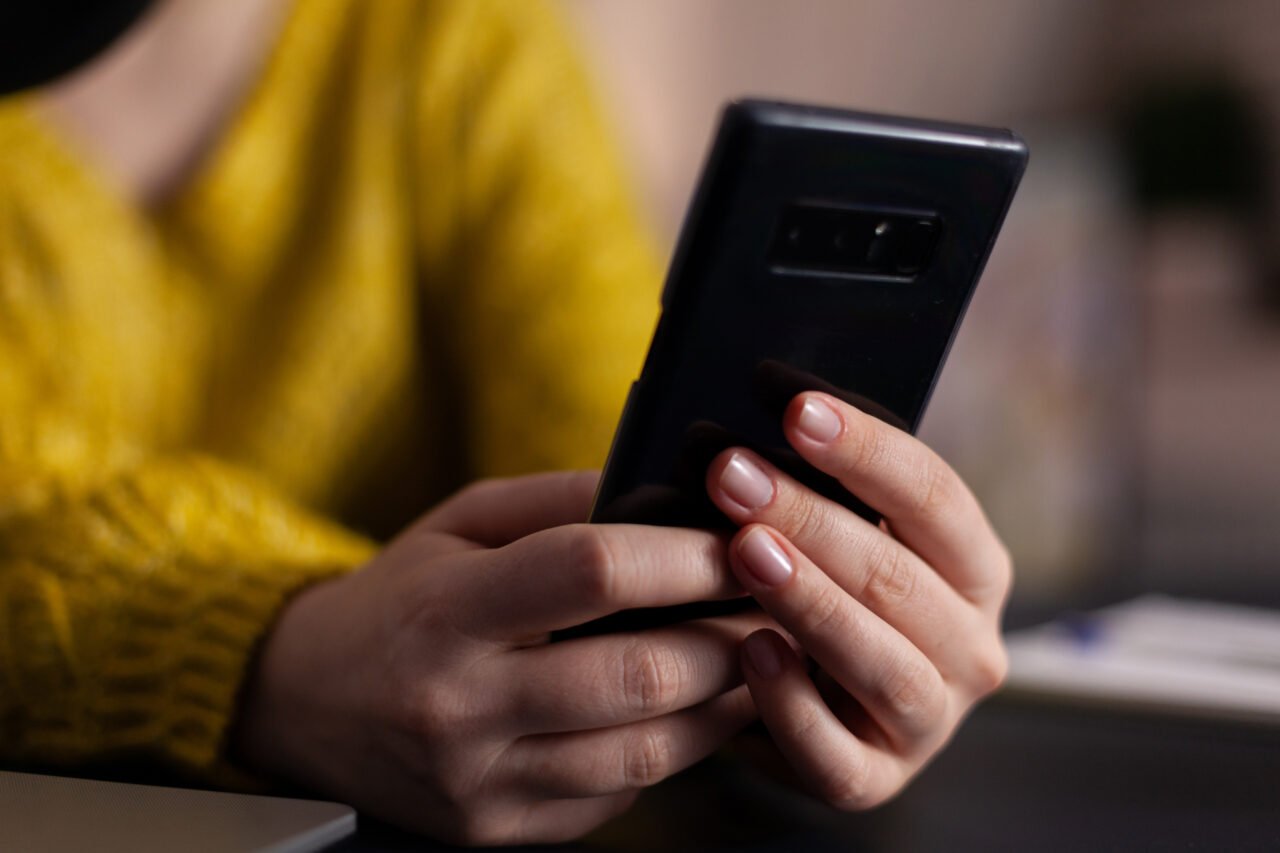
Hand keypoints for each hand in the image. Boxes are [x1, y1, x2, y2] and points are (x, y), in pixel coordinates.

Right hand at [234, 471, 768, 844]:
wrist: (307, 702)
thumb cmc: (400, 598)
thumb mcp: (459, 523)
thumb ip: (560, 500)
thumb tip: (667, 491)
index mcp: (447, 609)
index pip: (590, 572)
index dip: (684, 556)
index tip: (740, 541)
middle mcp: (459, 705)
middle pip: (638, 676)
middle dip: (728, 638)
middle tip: (773, 606)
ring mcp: (479, 780)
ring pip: (646, 751)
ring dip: (723, 703)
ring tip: (755, 658)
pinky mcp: (497, 829)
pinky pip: (617, 794)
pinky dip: (670, 750)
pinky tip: (690, 710)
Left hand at [705, 392, 1011, 808]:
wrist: (807, 699)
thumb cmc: (823, 588)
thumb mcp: (839, 531)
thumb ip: (821, 482)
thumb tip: (766, 404)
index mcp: (975, 569)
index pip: (935, 498)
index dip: (865, 449)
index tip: (794, 409)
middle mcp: (971, 647)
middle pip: (899, 575)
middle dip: (811, 517)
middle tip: (733, 473)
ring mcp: (929, 721)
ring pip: (883, 663)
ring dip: (811, 601)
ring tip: (744, 551)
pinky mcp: (875, 779)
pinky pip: (838, 756)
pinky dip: (792, 703)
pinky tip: (747, 651)